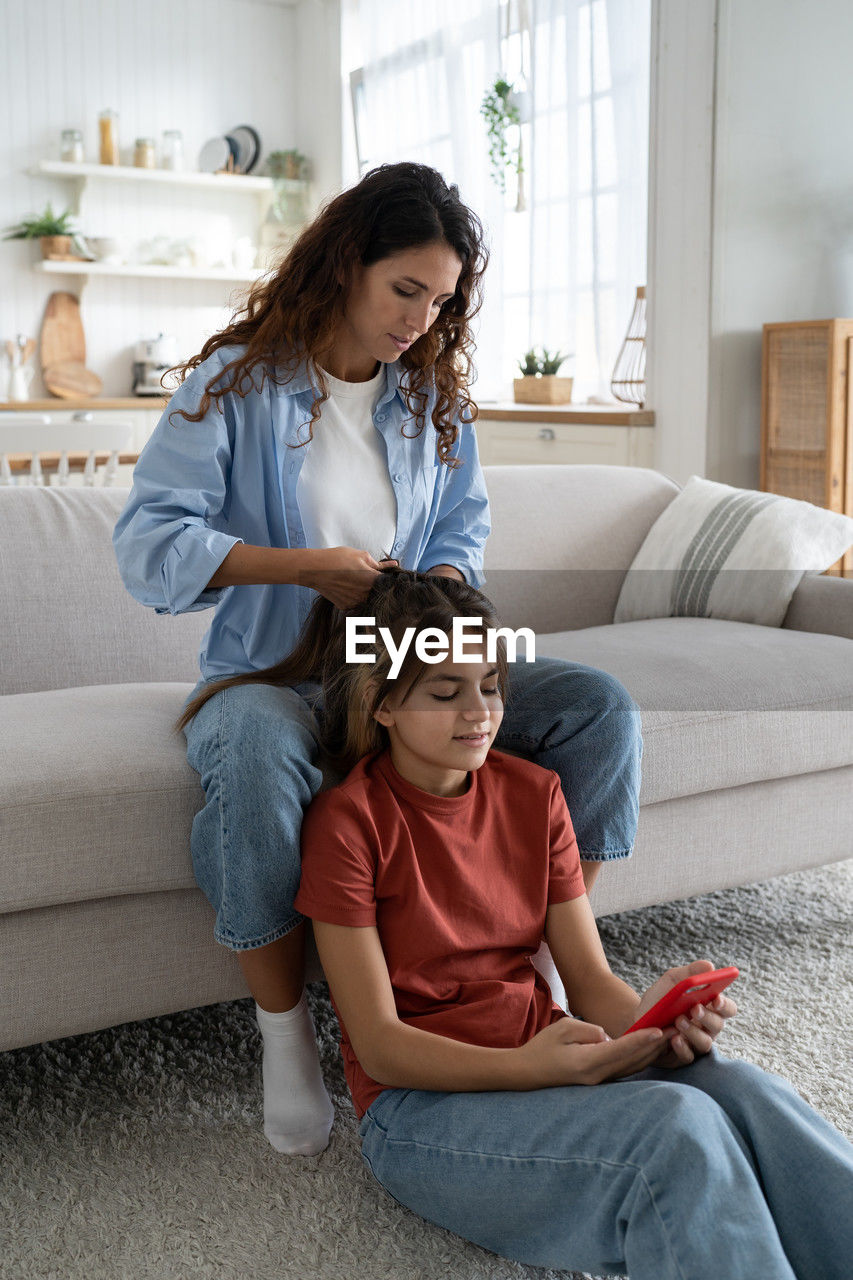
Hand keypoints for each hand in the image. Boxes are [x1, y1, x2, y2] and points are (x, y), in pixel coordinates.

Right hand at [302, 546, 394, 609]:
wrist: (315, 569)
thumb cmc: (337, 559)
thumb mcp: (361, 555)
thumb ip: (379, 563)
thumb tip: (393, 565)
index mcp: (373, 581)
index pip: (389, 583)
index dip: (388, 578)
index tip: (384, 574)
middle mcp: (366, 595)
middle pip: (378, 592)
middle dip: (375, 585)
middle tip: (365, 575)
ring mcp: (355, 602)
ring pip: (367, 599)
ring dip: (365, 592)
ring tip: (353, 580)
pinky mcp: (345, 606)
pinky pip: (355, 603)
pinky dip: (354, 596)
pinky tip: (346, 587)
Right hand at [515, 1016, 665, 1087]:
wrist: (527, 1073)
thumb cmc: (543, 1048)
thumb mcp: (563, 1029)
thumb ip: (589, 1030)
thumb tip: (608, 1036)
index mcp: (587, 1062)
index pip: (620, 1049)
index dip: (641, 1039)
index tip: (659, 1030)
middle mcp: (597, 1076)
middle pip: (632, 1061)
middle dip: (654, 1047)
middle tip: (675, 1031)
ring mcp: (599, 1082)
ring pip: (631, 1068)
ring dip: (650, 1054)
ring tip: (669, 1040)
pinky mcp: (599, 1081)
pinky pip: (624, 1070)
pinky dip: (639, 1059)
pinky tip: (650, 1051)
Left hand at [633, 960, 737, 1068]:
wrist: (636, 1021)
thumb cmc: (659, 1001)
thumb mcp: (670, 982)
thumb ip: (689, 973)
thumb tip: (709, 966)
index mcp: (708, 1008)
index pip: (727, 1008)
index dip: (725, 1005)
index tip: (716, 998)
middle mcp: (706, 1027)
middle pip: (718, 1025)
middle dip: (708, 1017)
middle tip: (695, 1008)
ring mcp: (696, 1043)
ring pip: (705, 1042)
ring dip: (693, 1031)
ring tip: (678, 1020)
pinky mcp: (683, 1056)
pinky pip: (689, 1056)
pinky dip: (683, 1047)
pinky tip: (674, 1038)